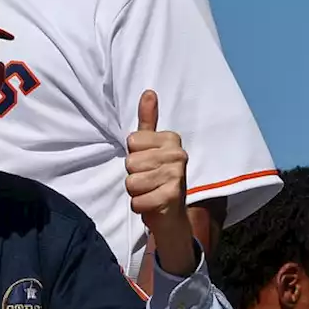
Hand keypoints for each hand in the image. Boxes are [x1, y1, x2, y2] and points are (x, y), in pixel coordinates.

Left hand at [125, 90, 194, 276]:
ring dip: (136, 193)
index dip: (134, 157)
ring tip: (150, 192)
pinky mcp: (172, 197)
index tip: (147, 165)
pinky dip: (140, 207)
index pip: (132, 142)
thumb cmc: (156, 179)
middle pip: (130, 162)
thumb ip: (147, 121)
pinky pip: (137, 201)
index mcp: (172, 139)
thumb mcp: (150, 148)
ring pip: (131, 182)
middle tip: (149, 182)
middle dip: (133, 177)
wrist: (171, 216)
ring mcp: (177, 175)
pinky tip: (152, 205)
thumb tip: (148, 92)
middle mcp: (178, 154)